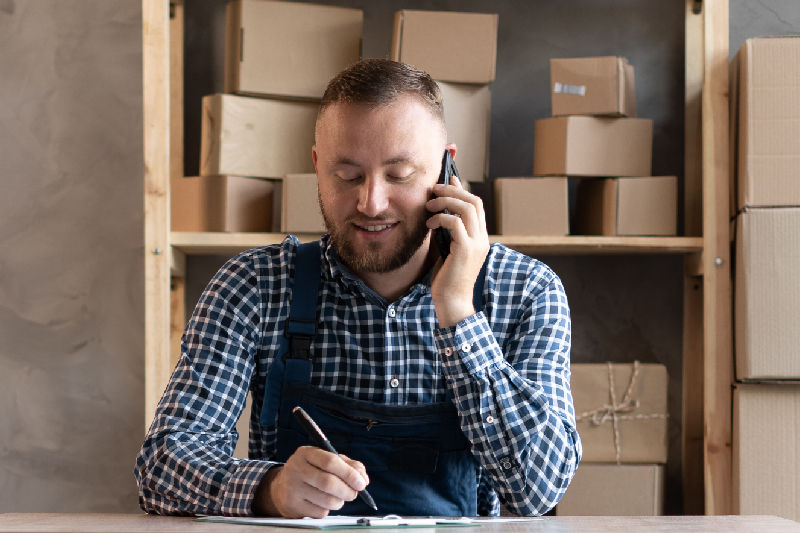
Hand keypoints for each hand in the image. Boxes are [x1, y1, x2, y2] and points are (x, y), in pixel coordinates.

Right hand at [254, 446, 368, 517]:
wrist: (282, 487)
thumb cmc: (311, 471)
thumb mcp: (326, 460)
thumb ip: (348, 465)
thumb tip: (363, 479)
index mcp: (306, 453)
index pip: (331, 462)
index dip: (349, 473)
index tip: (362, 483)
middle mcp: (296, 468)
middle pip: (329, 483)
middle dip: (348, 491)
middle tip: (354, 493)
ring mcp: (292, 488)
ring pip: (327, 500)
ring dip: (340, 501)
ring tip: (339, 498)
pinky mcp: (292, 505)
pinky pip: (319, 512)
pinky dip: (328, 509)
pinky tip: (323, 502)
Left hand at [426, 175, 489, 327]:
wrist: (451, 303)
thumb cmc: (446, 280)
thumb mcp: (446, 250)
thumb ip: (446, 233)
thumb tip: (436, 214)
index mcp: (480, 238)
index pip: (476, 205)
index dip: (462, 190)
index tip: (448, 180)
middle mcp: (482, 239)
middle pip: (473, 201)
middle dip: (453, 190)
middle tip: (434, 188)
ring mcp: (477, 244)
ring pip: (467, 208)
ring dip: (446, 201)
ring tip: (429, 204)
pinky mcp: (466, 250)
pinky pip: (455, 224)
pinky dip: (441, 219)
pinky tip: (429, 224)